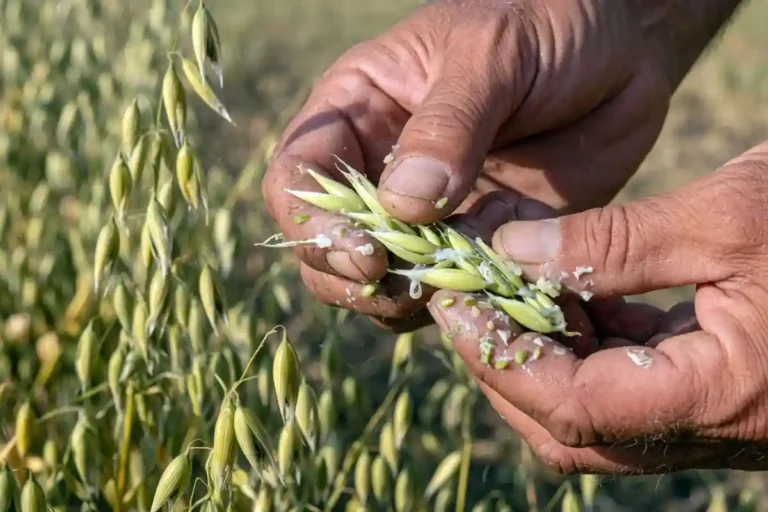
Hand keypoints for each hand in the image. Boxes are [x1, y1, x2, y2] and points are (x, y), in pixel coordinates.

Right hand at [261, 0, 736, 329]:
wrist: (621, 50)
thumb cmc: (545, 23)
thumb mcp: (492, 53)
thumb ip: (447, 125)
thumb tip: (401, 207)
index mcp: (357, 113)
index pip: (296, 179)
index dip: (315, 225)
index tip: (367, 254)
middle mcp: (379, 171)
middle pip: (327, 248)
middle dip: (355, 280)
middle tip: (411, 290)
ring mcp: (428, 215)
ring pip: (386, 283)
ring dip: (413, 301)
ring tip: (466, 290)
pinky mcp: (478, 242)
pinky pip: (456, 291)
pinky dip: (473, 304)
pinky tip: (505, 292)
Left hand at [427, 141, 767, 473]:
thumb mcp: (726, 216)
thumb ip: (612, 243)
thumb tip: (511, 255)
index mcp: (717, 397)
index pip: (567, 405)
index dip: (495, 355)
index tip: (450, 300)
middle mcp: (711, 425)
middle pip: (567, 423)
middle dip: (504, 361)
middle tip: (467, 297)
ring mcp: (711, 414)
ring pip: (590, 408)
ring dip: (539, 351)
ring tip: (506, 287)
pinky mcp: (713, 388)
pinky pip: (626, 381)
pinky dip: (583, 342)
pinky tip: (567, 291)